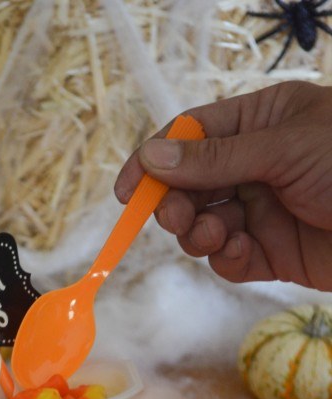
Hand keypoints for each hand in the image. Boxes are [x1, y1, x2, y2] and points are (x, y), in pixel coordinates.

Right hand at [115, 81, 331, 290]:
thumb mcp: (284, 148)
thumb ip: (216, 156)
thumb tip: (153, 154)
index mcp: (260, 124)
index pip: (191, 135)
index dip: (155, 160)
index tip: (128, 191)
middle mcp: (256, 167)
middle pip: (191, 186)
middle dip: (176, 203)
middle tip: (176, 218)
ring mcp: (263, 212)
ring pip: (204, 226)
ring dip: (198, 234)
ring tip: (212, 237)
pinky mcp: (273, 255)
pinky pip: (230, 260)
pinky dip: (225, 259)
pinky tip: (237, 254)